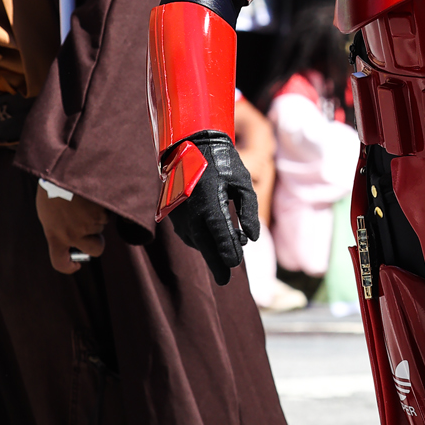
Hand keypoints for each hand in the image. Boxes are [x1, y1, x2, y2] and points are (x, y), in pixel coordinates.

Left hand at [36, 186, 106, 272]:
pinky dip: (102, 207)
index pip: (60, 262)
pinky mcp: (102, 212)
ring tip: (84, 201)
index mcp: (55, 235)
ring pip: (101, 227)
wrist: (62, 170)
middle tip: (93, 233)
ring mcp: (89, 223)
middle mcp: (73, 233)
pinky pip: (107, 214)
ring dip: (96, 217)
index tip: (75, 265)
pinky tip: (91, 195)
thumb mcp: (48, 214)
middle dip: (96, 242)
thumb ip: (58, 229)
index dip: (68, 267)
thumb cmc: (52, 189)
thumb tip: (71, 239)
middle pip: (95, 249)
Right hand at [167, 132, 259, 285]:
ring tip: (226, 255)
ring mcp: (179, 213)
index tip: (235, 263)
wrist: (188, 144)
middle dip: (216, 262)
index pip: (220, 235)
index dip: (228, 252)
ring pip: (195, 240)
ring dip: (209, 249)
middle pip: (204, 246)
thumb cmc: (221, 161)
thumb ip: (248, 210)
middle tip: (224, 280)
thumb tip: (251, 238)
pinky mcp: (173, 211)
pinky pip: (187, 232)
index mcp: (210, 203)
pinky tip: (212, 239)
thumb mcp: (242, 182)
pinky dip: (199, 239)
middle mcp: (191, 211)